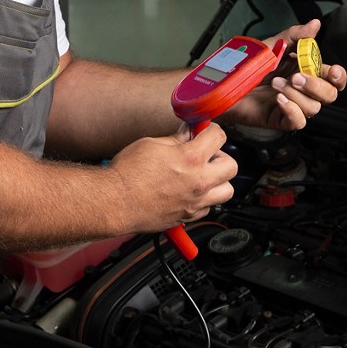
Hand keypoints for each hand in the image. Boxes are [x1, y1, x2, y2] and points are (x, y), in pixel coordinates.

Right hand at [109, 123, 237, 232]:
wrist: (114, 202)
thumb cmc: (128, 173)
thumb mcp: (152, 144)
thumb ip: (176, 139)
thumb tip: (188, 133)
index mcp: (191, 159)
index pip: (219, 136)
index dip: (211, 130)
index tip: (205, 131)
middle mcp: (198, 182)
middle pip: (232, 166)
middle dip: (221, 156)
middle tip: (206, 154)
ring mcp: (195, 203)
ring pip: (227, 191)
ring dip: (219, 181)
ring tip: (203, 175)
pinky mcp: (187, 217)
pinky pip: (208, 208)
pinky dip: (204, 199)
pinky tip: (190, 191)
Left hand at [224, 19, 346, 131]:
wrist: (224, 81)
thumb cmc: (248, 65)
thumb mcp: (273, 45)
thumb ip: (296, 35)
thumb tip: (314, 25)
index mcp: (306, 71)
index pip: (333, 78)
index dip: (338, 76)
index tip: (332, 70)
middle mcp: (302, 90)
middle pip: (329, 95)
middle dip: (316, 85)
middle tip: (296, 76)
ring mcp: (292, 105)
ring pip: (313, 108)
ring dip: (297, 94)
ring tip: (276, 83)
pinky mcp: (280, 119)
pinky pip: (297, 122)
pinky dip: (292, 110)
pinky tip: (280, 99)